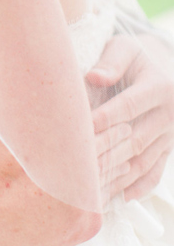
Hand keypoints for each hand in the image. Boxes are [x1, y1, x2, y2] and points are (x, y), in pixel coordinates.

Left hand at [87, 32, 173, 201]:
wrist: (162, 68)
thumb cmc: (134, 59)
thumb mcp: (125, 49)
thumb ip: (112, 61)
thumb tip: (94, 76)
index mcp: (159, 86)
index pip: (129, 106)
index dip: (106, 118)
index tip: (83, 129)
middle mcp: (169, 114)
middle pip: (135, 138)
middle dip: (107, 153)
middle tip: (81, 167)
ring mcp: (170, 134)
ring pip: (144, 159)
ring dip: (119, 176)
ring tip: (93, 190)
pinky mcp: (167, 148)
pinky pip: (156, 170)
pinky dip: (140, 186)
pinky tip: (122, 197)